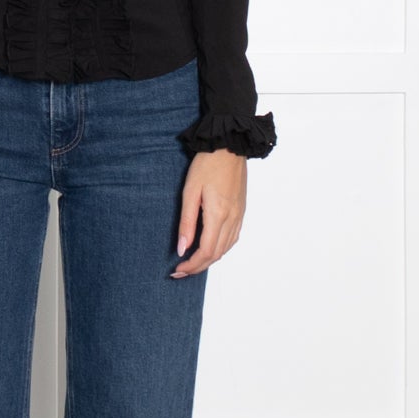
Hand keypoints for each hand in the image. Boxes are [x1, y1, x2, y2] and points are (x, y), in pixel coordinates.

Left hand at [173, 150, 246, 274]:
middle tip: (180, 271)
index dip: (191, 265)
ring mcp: (239, 216)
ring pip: (225, 249)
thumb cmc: (207, 164)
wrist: (229, 146)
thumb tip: (182, 248)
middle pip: (216, 254)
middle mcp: (232, 219)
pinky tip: (209, 248)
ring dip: (209, 260)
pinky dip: (220, 249)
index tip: (177, 269)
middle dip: (198, 267)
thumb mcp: (190, 192)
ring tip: (192, 263)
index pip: (205, 251)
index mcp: (218, 215)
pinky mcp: (241, 211)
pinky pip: (232, 238)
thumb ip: (186, 223)